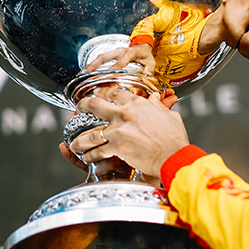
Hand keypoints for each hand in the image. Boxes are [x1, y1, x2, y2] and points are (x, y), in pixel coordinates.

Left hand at [68, 87, 188, 178]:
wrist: (173, 156)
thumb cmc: (174, 138)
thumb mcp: (168, 115)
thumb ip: (158, 105)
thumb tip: (155, 98)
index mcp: (136, 103)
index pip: (113, 91)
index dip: (102, 91)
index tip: (98, 93)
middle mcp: (124, 114)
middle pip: (93, 105)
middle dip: (82, 106)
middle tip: (78, 109)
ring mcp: (118, 131)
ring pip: (90, 133)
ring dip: (80, 139)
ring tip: (74, 143)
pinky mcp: (116, 147)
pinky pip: (97, 151)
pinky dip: (90, 155)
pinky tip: (87, 157)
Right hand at [84, 44, 155, 74]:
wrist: (143, 44)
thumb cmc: (146, 54)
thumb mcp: (151, 64)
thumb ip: (148, 73)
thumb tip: (144, 84)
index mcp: (130, 53)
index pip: (120, 64)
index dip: (113, 72)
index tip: (108, 81)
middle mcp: (121, 51)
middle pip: (106, 57)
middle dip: (96, 65)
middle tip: (89, 74)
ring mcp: (116, 51)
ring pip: (102, 56)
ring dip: (93, 64)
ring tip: (86, 73)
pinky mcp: (113, 53)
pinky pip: (102, 57)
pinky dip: (95, 63)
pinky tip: (90, 70)